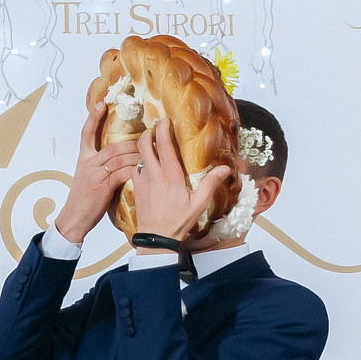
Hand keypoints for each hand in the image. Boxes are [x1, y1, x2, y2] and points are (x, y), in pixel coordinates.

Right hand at [52, 103, 141, 244]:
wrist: (74, 217)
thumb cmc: (83, 199)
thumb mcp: (88, 177)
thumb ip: (101, 166)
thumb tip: (120, 159)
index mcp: (83, 159)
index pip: (86, 133)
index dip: (93, 117)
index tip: (101, 104)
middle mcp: (88, 163)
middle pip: (113, 146)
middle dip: (132, 143)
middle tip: (148, 138)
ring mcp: (95, 174)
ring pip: (119, 158)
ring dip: (137, 156)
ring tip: (150, 154)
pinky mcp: (102, 186)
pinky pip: (122, 173)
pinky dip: (134, 171)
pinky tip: (143, 170)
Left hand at [129, 117, 232, 244]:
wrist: (156, 238)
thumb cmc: (177, 221)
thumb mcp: (198, 203)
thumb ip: (210, 183)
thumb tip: (225, 169)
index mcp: (170, 174)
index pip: (162, 142)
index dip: (162, 128)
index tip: (166, 121)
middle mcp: (153, 173)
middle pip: (144, 143)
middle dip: (149, 131)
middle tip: (156, 128)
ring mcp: (142, 180)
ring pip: (138, 155)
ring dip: (144, 147)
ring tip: (152, 145)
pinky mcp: (135, 188)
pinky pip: (135, 168)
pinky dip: (140, 162)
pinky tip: (148, 166)